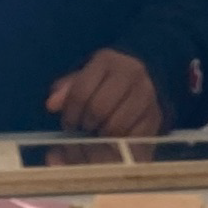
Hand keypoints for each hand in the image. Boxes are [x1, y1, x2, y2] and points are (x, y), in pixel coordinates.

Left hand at [45, 48, 163, 137]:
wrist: (146, 78)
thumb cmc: (107, 83)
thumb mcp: (86, 78)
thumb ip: (67, 90)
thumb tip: (51, 104)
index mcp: (107, 61)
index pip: (81, 92)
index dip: (70, 113)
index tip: (69, 124)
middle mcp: (131, 73)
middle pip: (98, 109)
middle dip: (86, 125)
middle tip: (84, 130)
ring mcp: (146, 96)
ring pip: (115, 127)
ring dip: (101, 137)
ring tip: (98, 134)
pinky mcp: (155, 118)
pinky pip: (131, 140)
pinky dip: (118, 146)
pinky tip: (112, 143)